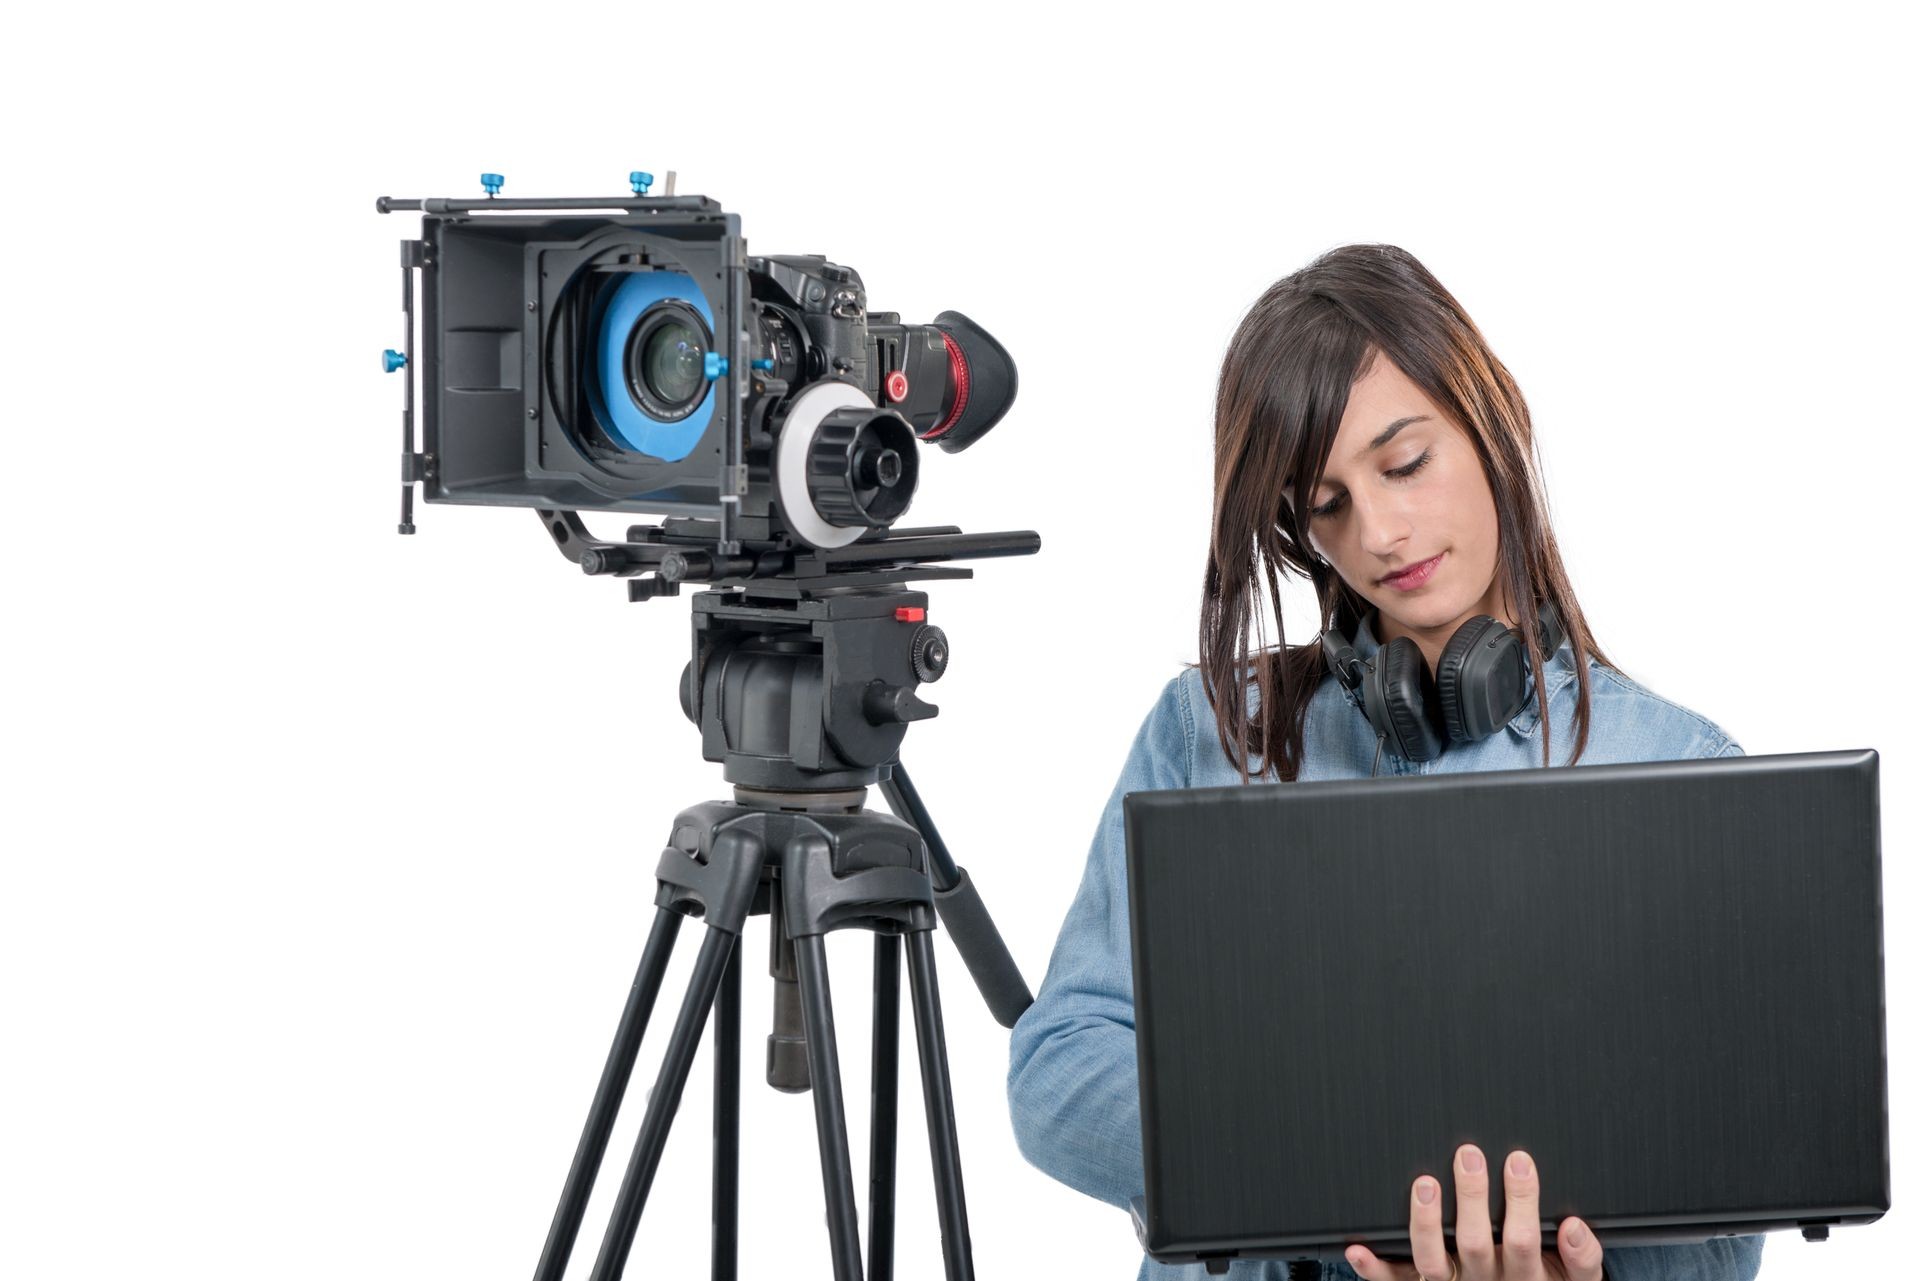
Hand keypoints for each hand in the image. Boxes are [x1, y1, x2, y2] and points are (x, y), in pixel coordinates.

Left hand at [1344, 1145, 1605, 1280]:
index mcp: (1526, 1276)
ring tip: (1425, 1183)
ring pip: (1433, 1262)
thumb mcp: (1578, 1280)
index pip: (1523, 1239)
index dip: (1521, 1200)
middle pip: (1476, 1243)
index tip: (1517, 1159)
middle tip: (1468, 1155)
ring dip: (1426, 1222)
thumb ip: (1582, 1258)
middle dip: (1472, 1196)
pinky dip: (1375, 1268)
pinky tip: (1358, 1248)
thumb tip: (1574, 1226)